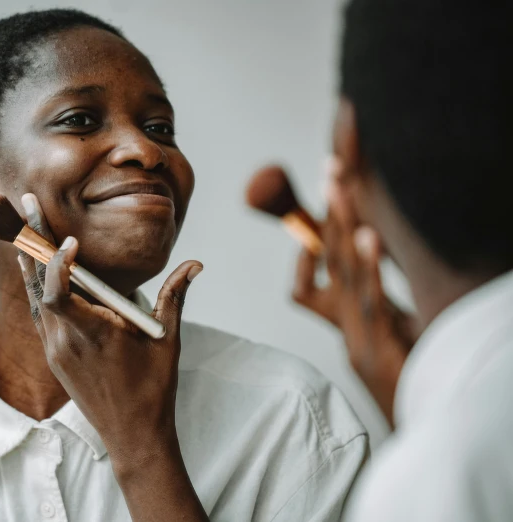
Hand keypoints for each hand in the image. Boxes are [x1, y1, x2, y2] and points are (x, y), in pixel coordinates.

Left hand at [18, 193, 208, 521]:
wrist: (132, 436)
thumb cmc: (152, 389)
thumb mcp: (168, 340)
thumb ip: (175, 297)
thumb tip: (195, 263)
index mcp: (92, 335)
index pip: (58, 295)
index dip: (57, 265)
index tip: (70, 240)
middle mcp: (64, 341)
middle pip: (38, 284)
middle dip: (33, 241)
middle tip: (27, 203)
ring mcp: (55, 349)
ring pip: (33, 296)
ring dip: (30, 260)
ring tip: (24, 225)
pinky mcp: (54, 355)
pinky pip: (39, 312)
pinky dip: (37, 285)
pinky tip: (35, 266)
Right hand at [291, 181, 415, 426]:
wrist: (430, 436)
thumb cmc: (416, 385)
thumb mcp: (396, 340)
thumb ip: (382, 307)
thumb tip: (379, 269)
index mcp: (347, 330)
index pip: (309, 285)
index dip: (311, 245)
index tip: (325, 205)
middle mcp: (348, 332)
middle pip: (328, 265)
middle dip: (328, 213)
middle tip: (331, 167)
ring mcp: (362, 342)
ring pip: (344, 277)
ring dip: (341, 227)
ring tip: (341, 186)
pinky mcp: (383, 352)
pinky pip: (371, 302)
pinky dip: (369, 266)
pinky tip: (369, 235)